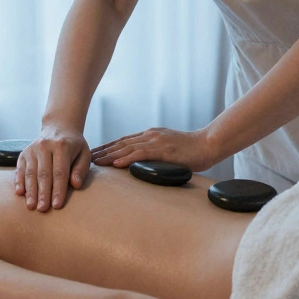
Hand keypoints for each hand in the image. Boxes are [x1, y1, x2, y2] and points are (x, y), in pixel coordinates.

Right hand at [15, 125, 90, 211]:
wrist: (59, 127)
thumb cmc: (74, 145)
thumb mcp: (84, 153)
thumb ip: (81, 169)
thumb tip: (75, 184)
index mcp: (62, 146)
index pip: (60, 172)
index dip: (58, 190)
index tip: (57, 205)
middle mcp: (45, 146)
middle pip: (43, 173)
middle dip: (43, 193)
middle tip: (42, 209)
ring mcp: (32, 149)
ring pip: (30, 173)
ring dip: (30, 191)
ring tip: (31, 206)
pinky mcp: (23, 153)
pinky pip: (20, 169)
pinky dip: (19, 181)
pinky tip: (20, 193)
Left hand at [91, 127, 217, 171]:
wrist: (209, 144)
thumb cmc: (192, 150)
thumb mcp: (169, 148)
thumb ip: (156, 153)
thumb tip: (143, 163)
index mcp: (151, 135)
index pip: (124, 140)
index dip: (109, 146)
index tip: (95, 153)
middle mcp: (150, 135)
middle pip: (122, 143)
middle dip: (104, 150)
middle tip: (89, 158)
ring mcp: (157, 141)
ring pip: (128, 148)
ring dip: (110, 155)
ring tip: (97, 162)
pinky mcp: (164, 150)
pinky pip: (141, 154)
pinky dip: (127, 158)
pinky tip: (117, 163)